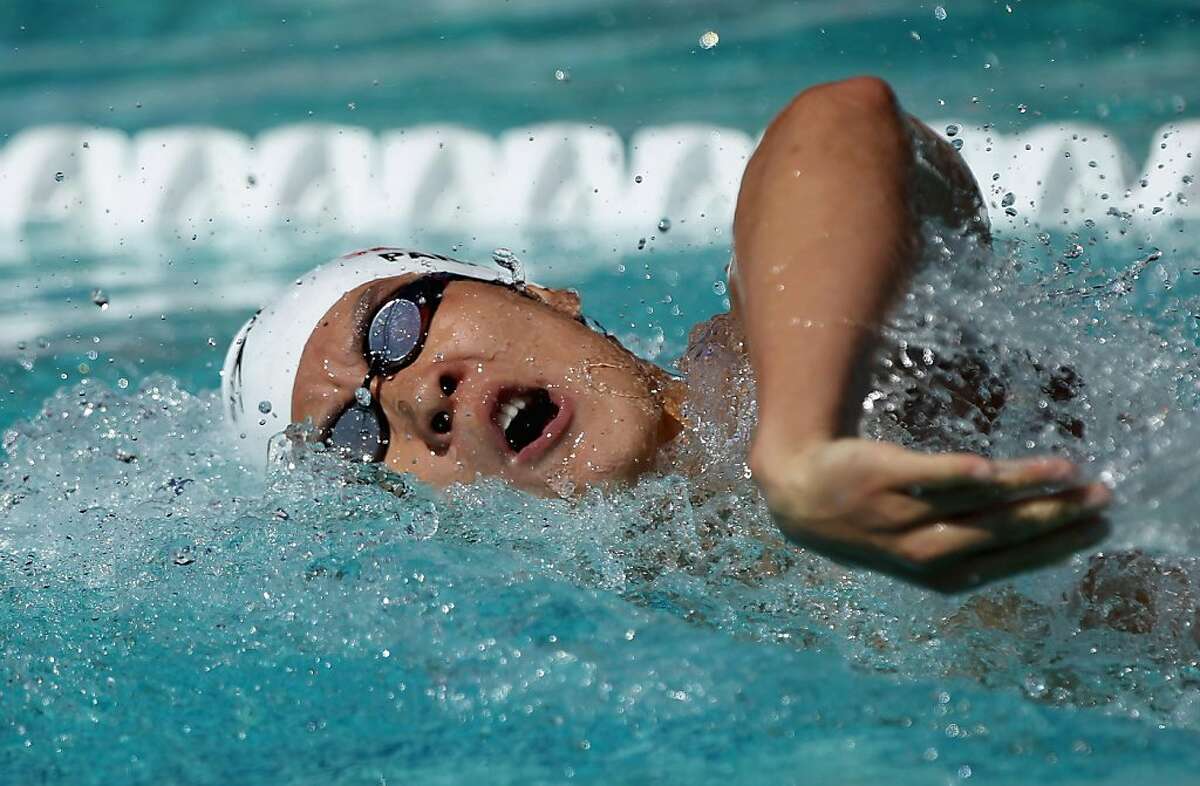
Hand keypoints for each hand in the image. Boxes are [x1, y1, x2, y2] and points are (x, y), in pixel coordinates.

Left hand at [750, 438, 1111, 592]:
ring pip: (974, 503)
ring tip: (1069, 471)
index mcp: (940, 573)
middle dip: (1056, 515)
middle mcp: (924, 549)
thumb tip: (1039, 530)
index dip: (1057, 543)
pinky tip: (990, 470)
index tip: (1099, 526)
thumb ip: (973, 542)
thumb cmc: (872, 520)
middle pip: (1002, 531)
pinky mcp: (880, 476)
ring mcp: (901, 513)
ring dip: (1024, 488)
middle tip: (1101, 496)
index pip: (1011, 558)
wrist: (799, 494)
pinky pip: (924, 476)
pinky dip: (956, 475)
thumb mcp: (921, 548)